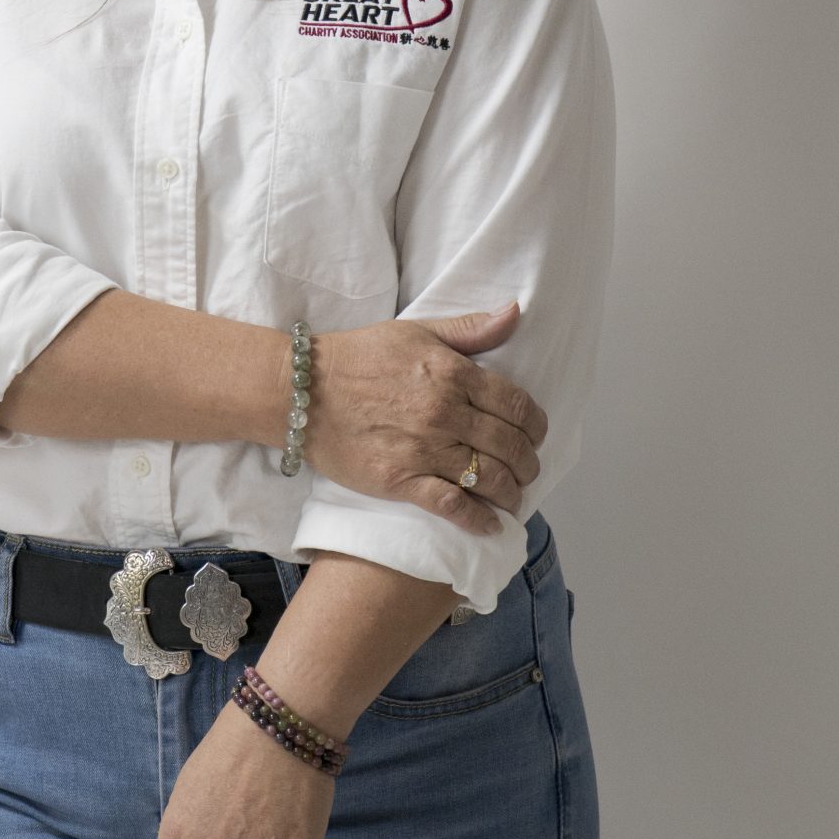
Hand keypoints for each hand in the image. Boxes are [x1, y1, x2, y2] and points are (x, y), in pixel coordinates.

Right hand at [303, 301, 547, 534]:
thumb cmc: (359, 357)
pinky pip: (452, 505)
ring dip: (511, 493)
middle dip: (528, 464)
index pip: (518, 406)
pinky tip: (490, 525)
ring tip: (512, 498)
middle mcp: (445, 412)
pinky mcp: (399, 479)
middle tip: (527, 471)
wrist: (302, 391)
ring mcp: (423, 449)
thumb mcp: (417, 331)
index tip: (536, 437)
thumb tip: (515, 313)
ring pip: (488, 478)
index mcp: (454, 374)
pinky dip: (478, 519)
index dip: (536, 426)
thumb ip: (469, 329)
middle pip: (510, 446)